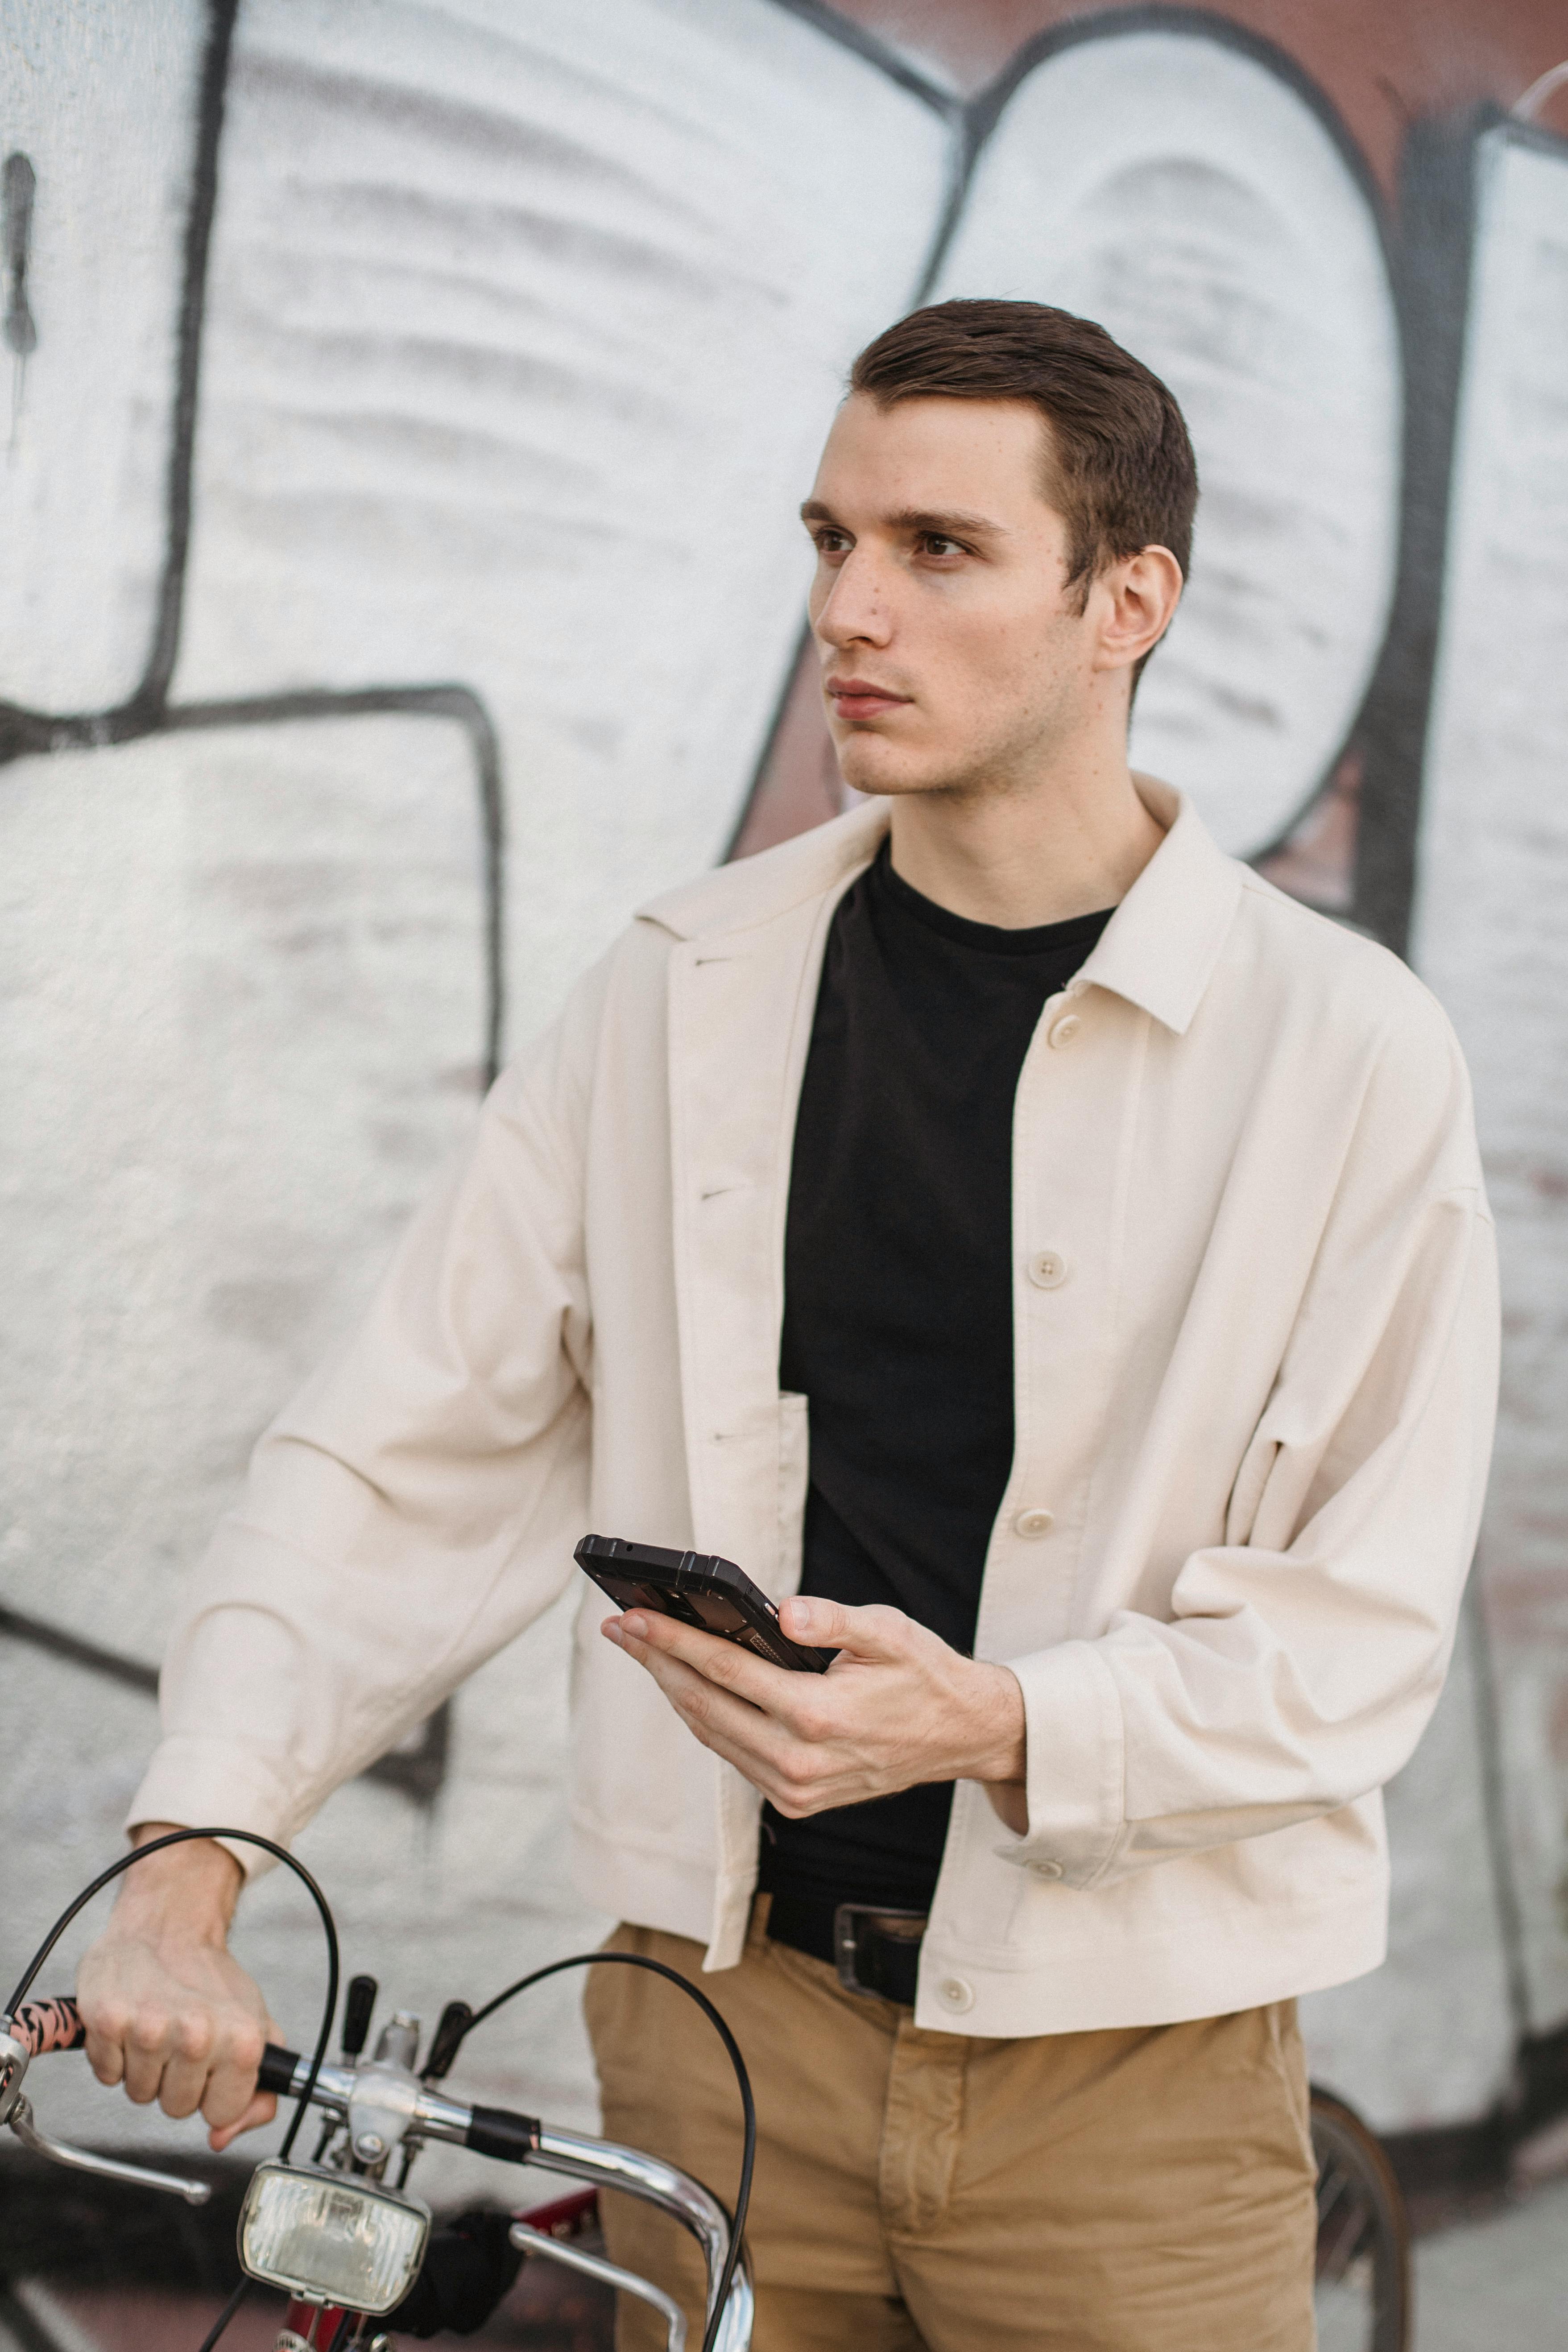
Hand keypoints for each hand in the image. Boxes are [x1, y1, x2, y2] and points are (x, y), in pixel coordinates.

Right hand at [75, 1825, 279, 2151]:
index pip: (220, 2115)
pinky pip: (108, 2075)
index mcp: (241, 2042)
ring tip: (158, 2026)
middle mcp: (197, 2037)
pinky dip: (115, 2055)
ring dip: (146, 2067)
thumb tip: (222, 2138)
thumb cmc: (211, 1979)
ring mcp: (150, 2030)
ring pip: (140, 2094)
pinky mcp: (109, 2023)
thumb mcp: (255, 2028)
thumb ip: (257, 2092)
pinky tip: (131, 2022)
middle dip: (178, 2080)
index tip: (211, 2065)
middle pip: (177, 2109)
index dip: (213, 2094)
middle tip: (181, 2039)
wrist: (167, 1927)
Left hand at [601, 1596, 1027, 1829]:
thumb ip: (833, 1619)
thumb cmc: (924, 1675)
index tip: (634, 1618)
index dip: (673, 1642)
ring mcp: (795, 1789)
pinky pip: (735, 1757)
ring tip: (645, 1652)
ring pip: (713, 1735)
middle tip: (621, 1629)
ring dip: (675, 1692)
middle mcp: (800, 1761)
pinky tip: (690, 1689)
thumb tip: (782, 1612)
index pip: (726, 1670)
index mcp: (819, 1716)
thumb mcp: (888, 1632)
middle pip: (705, 1705)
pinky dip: (707, 1721)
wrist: (961, 1736)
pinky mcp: (796, 1803)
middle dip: (657, 1663)